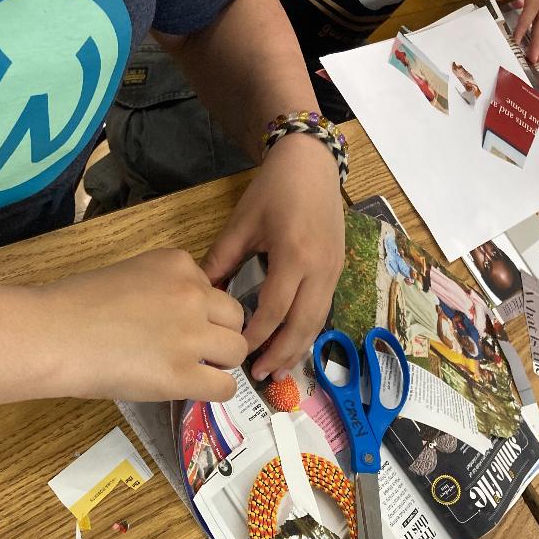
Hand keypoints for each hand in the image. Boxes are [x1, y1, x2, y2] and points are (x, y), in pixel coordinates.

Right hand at [42, 248, 246, 401]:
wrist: (52, 333)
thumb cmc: (73, 306)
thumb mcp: (127, 276)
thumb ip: (160, 291)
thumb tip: (174, 320)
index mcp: (177, 264)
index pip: (210, 289)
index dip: (198, 311)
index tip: (173, 324)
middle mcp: (192, 294)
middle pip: (234, 317)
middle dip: (218, 334)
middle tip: (193, 350)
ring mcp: (190, 336)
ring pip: (237, 350)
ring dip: (220, 362)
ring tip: (194, 370)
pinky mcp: (182, 375)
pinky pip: (225, 387)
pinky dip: (215, 391)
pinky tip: (194, 389)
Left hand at [204, 134, 344, 381]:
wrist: (311, 163)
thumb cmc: (273, 189)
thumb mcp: (242, 223)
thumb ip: (221, 260)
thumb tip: (201, 295)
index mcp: (294, 256)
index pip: (275, 309)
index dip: (257, 335)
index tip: (238, 353)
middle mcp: (320, 269)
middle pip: (303, 325)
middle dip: (282, 354)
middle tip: (260, 376)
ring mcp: (333, 271)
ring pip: (317, 322)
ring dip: (298, 349)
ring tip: (277, 372)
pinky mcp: (338, 270)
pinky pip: (322, 311)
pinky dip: (307, 332)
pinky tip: (292, 345)